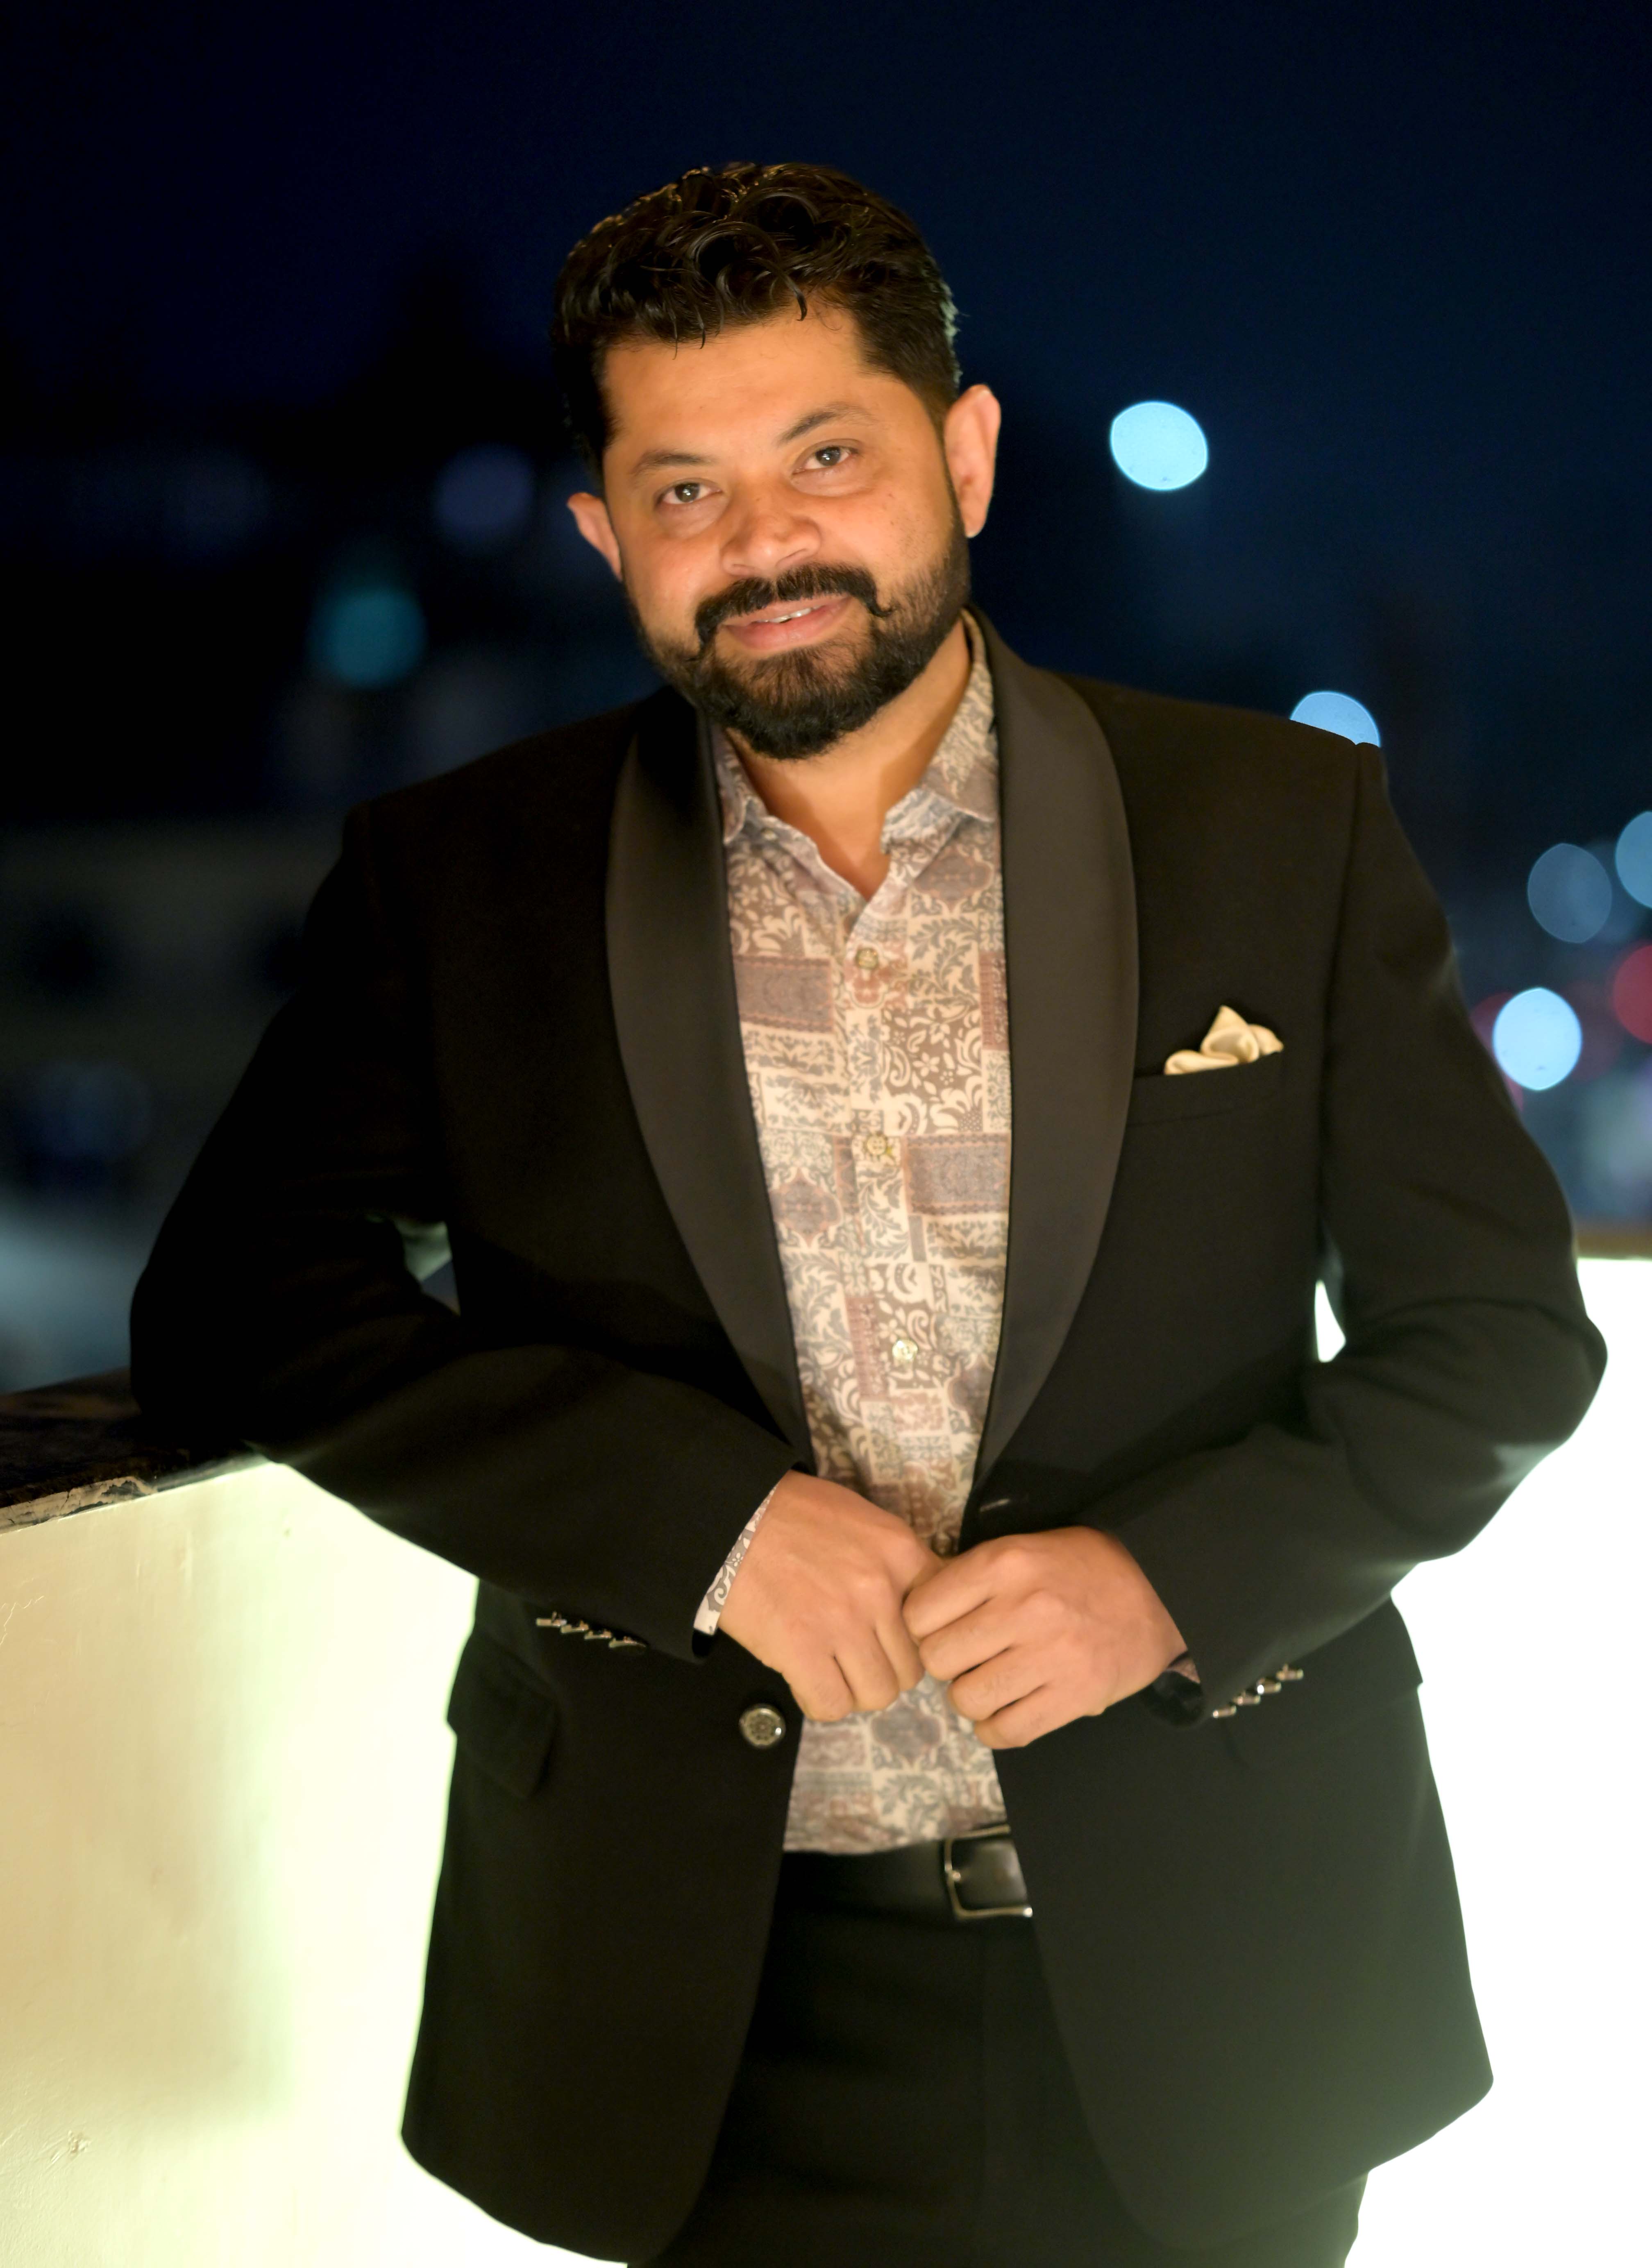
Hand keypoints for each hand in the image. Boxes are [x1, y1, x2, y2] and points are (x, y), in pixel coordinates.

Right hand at [718, 1472, 939, 1721]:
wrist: (730, 1515)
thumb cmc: (792, 1515)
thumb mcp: (862, 1521)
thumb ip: (897, 1561)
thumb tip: (923, 1606)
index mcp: (900, 1553)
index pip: (942, 1619)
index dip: (919, 1638)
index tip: (896, 1638)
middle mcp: (880, 1590)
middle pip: (912, 1668)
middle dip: (885, 1668)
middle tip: (857, 1656)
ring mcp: (842, 1623)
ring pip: (879, 1693)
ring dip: (856, 1689)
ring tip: (832, 1668)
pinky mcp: (801, 1650)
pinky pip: (832, 1705)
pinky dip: (821, 1699)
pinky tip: (806, 1677)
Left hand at [902, 1527, 1184, 1748]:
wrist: (1157, 1589)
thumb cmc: (1078, 1568)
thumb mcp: (1021, 1550)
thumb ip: (970, 1580)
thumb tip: (916, 1618)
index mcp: (1004, 1564)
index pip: (919, 1611)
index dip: (921, 1625)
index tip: (940, 1628)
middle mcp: (1023, 1608)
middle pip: (937, 1659)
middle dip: (945, 1663)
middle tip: (968, 1657)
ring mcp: (1050, 1656)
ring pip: (966, 1699)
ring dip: (970, 1697)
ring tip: (989, 1683)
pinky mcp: (1074, 1697)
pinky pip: (1006, 1731)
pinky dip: (995, 1728)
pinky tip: (1005, 1711)